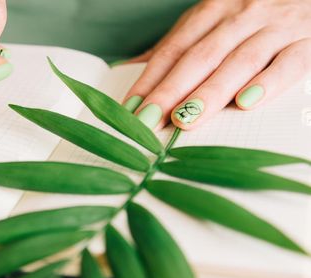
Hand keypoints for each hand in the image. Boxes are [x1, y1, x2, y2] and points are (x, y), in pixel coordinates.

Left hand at [123, 0, 310, 129]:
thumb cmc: (254, 13)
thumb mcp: (213, 19)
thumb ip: (177, 45)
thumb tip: (130, 69)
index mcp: (214, 10)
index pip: (175, 49)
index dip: (150, 79)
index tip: (131, 109)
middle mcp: (242, 15)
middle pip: (201, 56)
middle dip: (171, 90)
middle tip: (149, 120)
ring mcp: (276, 27)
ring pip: (240, 61)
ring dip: (210, 92)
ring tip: (186, 119)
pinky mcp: (308, 42)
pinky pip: (289, 63)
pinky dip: (268, 83)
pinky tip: (245, 103)